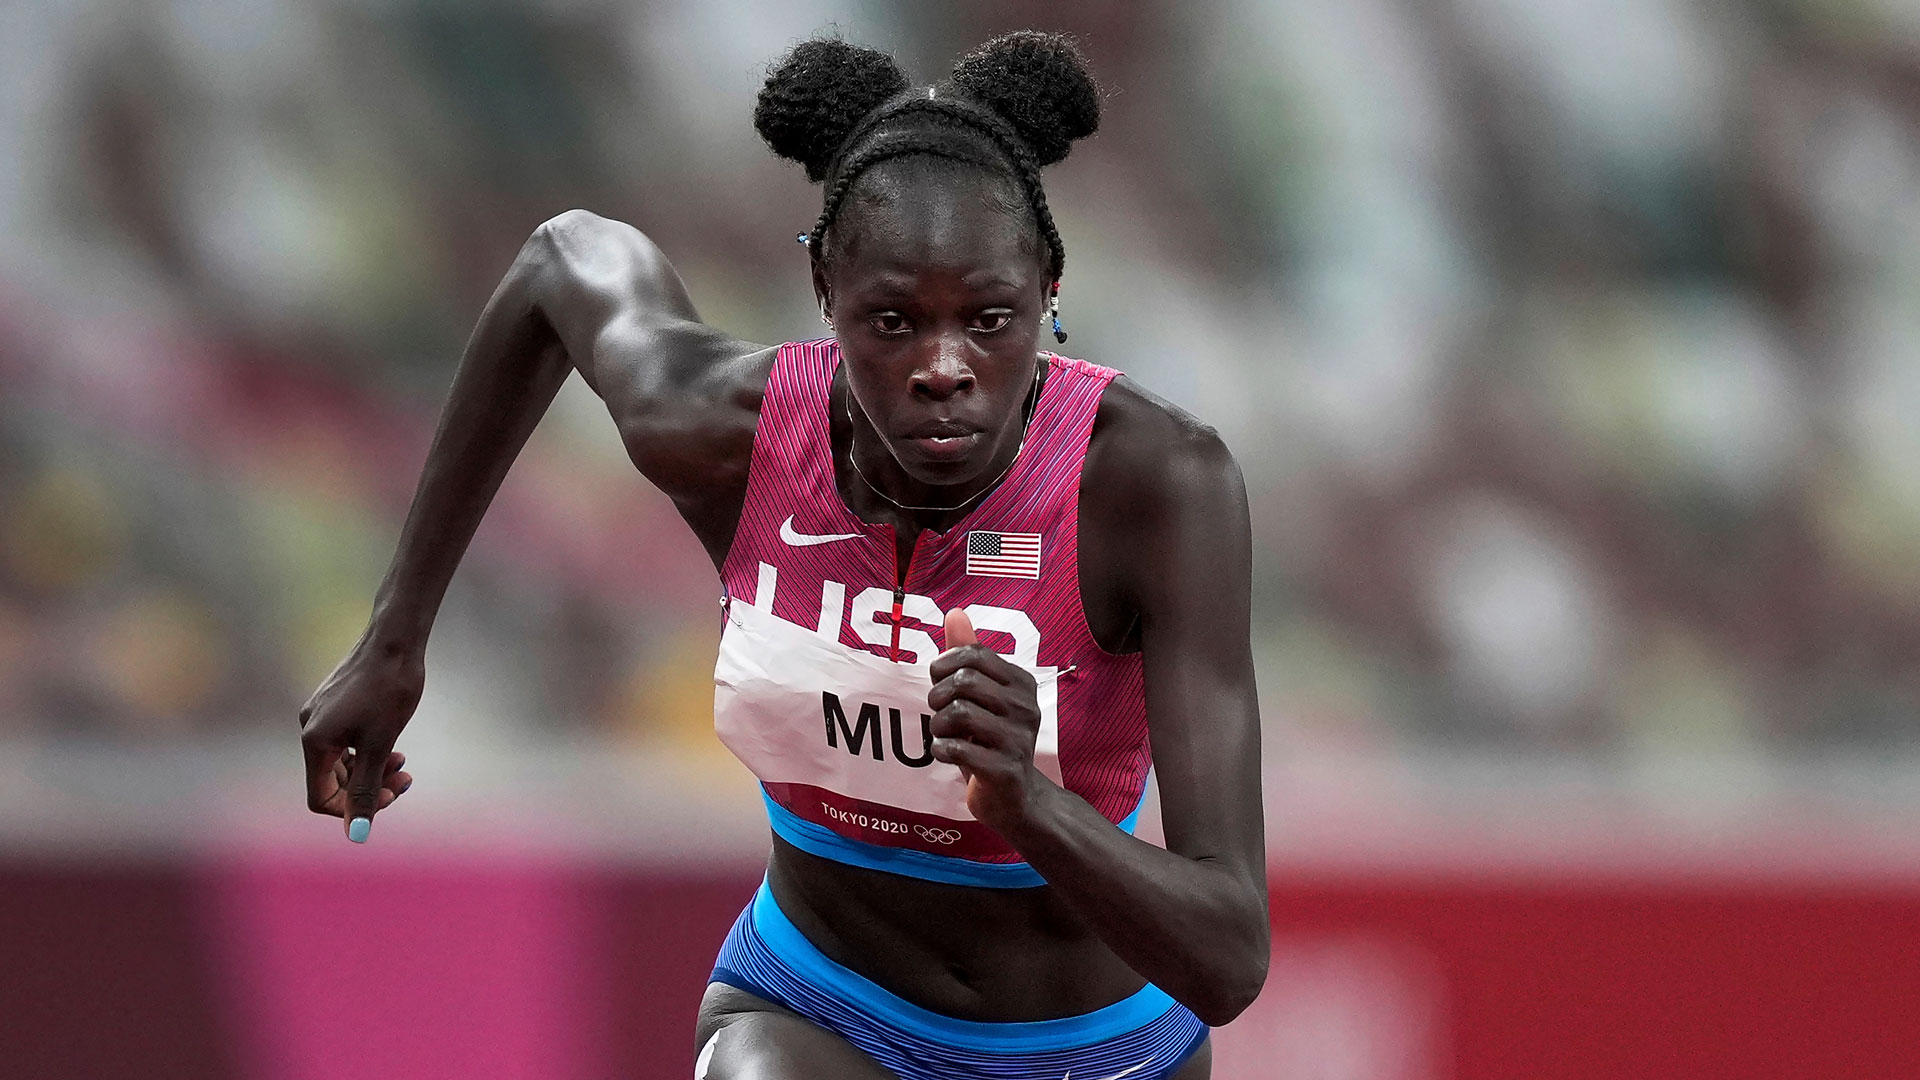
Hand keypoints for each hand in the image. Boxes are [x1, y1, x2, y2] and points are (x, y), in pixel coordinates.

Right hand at [298, 636, 422, 841]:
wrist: (395, 640)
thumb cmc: (390, 690)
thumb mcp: (381, 745)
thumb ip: (366, 790)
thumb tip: (356, 834)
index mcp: (314, 742)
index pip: (320, 798)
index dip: (353, 808)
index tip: (390, 797)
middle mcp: (310, 728)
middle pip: (332, 780)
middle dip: (369, 786)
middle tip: (405, 778)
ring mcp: (320, 714)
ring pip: (342, 760)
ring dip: (372, 769)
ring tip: (403, 761)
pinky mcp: (333, 702)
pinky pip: (346, 740)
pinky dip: (368, 749)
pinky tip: (393, 744)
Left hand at [927, 609, 1044, 829]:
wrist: (1016, 798)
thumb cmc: (992, 740)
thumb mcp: (983, 695)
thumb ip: (968, 655)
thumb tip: (955, 612)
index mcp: (1022, 683)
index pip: (972, 654)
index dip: (944, 666)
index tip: (940, 684)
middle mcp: (1026, 708)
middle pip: (964, 682)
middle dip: (938, 697)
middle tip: (939, 714)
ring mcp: (1018, 740)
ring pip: (958, 713)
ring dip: (937, 726)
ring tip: (943, 735)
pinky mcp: (1004, 770)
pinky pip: (957, 749)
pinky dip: (941, 750)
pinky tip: (947, 754)